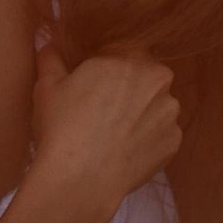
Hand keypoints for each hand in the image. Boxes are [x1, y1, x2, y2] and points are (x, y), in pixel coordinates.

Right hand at [26, 33, 180, 222]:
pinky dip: (146, 140)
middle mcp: (159, 81)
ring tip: (113, 134)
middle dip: (129, 90)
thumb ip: (51, 57)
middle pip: (145, 78)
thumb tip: (48, 43)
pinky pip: (160, 135)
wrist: (81, 178)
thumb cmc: (63, 126)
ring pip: (156, 107)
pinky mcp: (173, 143)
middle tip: (103, 110)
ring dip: (141, 114)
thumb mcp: (48, 85)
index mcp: (132, 58)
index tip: (95, 84)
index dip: (109, 66)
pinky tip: (124, 150)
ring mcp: (170, 114)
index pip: (125, 51)